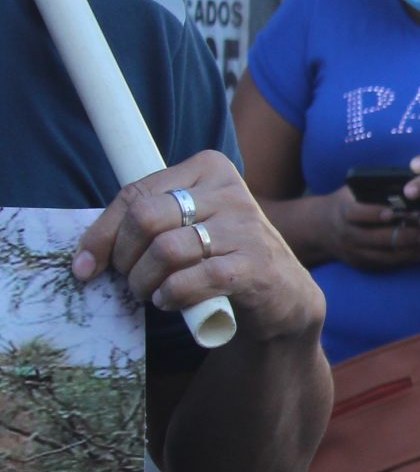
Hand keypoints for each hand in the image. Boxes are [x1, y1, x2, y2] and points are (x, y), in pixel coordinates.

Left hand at [73, 152, 324, 345]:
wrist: (283, 296)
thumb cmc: (224, 258)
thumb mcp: (190, 226)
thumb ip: (148, 225)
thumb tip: (84, 258)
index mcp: (209, 169)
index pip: (136, 194)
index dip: (101, 234)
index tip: (86, 266)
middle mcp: (231, 192)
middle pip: (146, 218)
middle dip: (124, 257)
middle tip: (129, 280)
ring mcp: (247, 227)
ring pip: (165, 250)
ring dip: (145, 282)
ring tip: (151, 293)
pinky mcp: (255, 265)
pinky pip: (192, 279)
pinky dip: (171, 296)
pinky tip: (171, 301)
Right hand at [321, 187, 419, 271]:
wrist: (321, 230)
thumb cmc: (346, 204)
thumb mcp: (352, 192)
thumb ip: (372, 189)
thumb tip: (406, 183)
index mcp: (344, 213)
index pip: (357, 214)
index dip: (375, 213)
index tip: (394, 212)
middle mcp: (348, 235)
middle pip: (376, 238)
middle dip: (405, 235)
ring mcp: (355, 252)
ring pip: (385, 255)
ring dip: (411, 250)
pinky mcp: (363, 264)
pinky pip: (387, 264)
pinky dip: (407, 258)